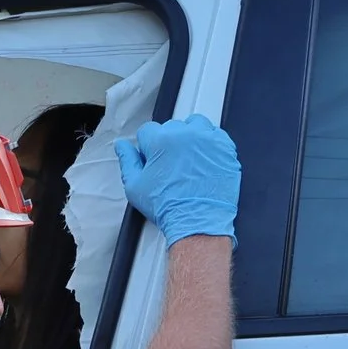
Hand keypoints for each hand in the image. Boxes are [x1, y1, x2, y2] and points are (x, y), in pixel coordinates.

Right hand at [116, 115, 240, 243]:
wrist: (198, 222)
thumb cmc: (168, 207)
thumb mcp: (135, 186)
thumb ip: (127, 160)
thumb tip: (122, 146)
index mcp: (160, 140)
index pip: (148, 130)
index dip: (148, 147)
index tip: (155, 159)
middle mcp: (184, 135)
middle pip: (172, 127)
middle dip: (169, 143)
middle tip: (172, 166)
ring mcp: (207, 139)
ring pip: (195, 125)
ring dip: (190, 137)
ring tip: (189, 160)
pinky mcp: (225, 148)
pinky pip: (216, 135)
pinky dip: (210, 144)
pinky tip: (204, 161)